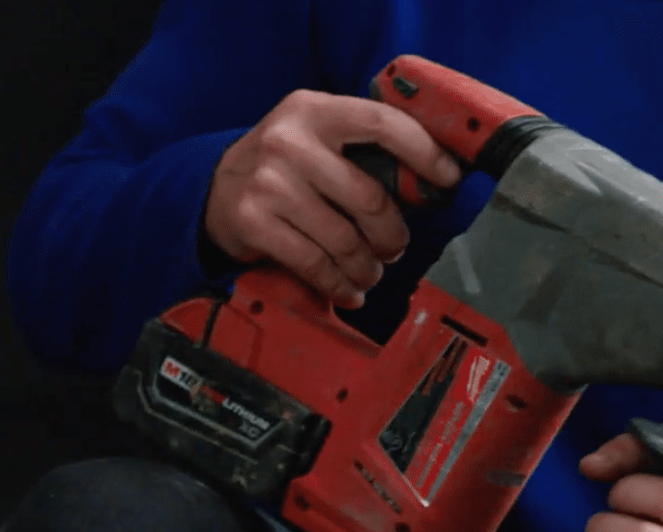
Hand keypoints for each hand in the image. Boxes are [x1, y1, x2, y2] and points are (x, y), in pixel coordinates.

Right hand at [204, 90, 462, 308]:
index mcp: (315, 111)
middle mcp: (289, 141)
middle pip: (369, 199)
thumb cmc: (284, 166)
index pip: (382, 123)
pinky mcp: (253, 221)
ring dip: (366, 267)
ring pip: (344, 240)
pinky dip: (338, 285)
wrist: (215, 188)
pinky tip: (346, 290)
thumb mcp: (318, 137)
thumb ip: (362, 149)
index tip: (447, 178)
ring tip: (369, 272)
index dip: (423, 152)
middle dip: (392, 235)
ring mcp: (269, 183)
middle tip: (394, 248)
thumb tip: (430, 181)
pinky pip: (315, 264)